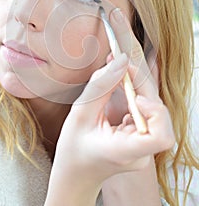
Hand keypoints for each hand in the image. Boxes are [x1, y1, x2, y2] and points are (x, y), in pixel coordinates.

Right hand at [46, 9, 174, 204]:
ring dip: (138, 88)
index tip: (134, 97)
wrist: (75, 172)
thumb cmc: (73, 148)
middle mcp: (141, 153)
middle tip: (120, 66)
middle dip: (141, 85)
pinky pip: (147, 112)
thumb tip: (121, 61)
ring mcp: (144, 148)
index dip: (153, 110)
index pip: (160, 135)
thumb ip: (101, 86)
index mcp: (124, 151)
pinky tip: (119, 89)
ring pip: (154, 110)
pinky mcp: (143, 140)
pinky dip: (135, 96)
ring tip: (116, 75)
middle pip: (159, 115)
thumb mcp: (80, 114)